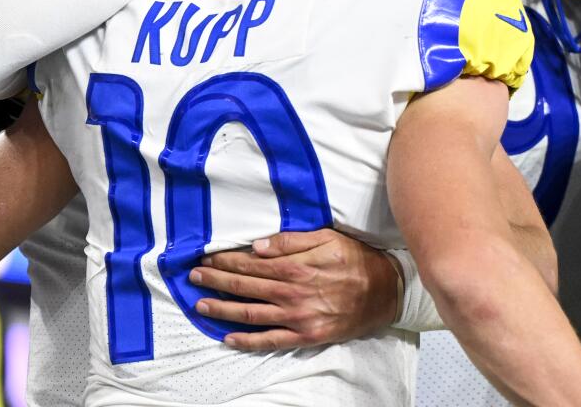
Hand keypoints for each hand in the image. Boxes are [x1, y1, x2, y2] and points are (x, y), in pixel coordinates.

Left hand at [190, 228, 400, 350]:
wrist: (386, 292)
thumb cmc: (357, 261)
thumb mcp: (328, 239)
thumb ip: (292, 242)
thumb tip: (258, 246)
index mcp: (297, 267)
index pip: (251, 263)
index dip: (226, 261)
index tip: (207, 259)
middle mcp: (293, 294)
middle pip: (246, 287)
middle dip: (216, 281)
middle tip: (194, 278)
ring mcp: (298, 318)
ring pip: (251, 314)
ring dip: (222, 309)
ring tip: (201, 304)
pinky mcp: (306, 336)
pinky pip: (270, 340)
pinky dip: (247, 341)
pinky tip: (228, 337)